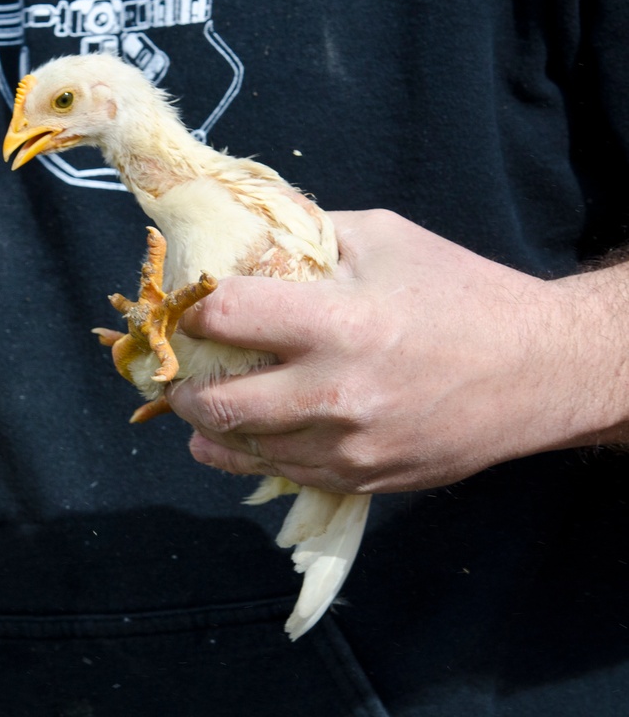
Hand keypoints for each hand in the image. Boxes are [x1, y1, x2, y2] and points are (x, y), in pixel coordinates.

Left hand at [166, 209, 628, 494]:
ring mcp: (349, 447)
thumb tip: (243, 239)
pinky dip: (254, 455)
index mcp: (339, 322)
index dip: (191, 310)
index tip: (184, 309)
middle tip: (177, 374)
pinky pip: (286, 474)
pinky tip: (245, 438)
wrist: (538, 370)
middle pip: (218, 404)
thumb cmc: (459, 293)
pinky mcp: (364, 479)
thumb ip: (307, 236)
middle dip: (183, 388)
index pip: (226, 316)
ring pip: (245, 450)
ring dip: (209, 429)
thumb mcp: (383, 238)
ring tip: (200, 408)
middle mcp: (336, 394)